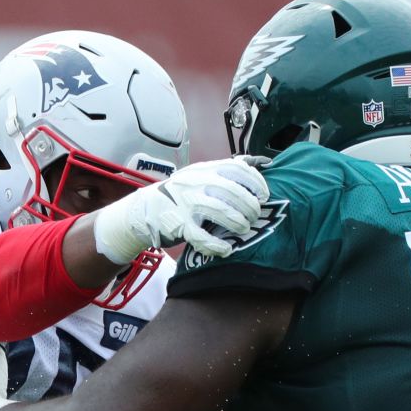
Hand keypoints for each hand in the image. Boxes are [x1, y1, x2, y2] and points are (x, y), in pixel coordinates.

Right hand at [92, 157, 268, 263]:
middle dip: (249, 205)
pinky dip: (217, 245)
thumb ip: (227, 170)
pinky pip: (202, 236)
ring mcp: (186, 204)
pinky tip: (227, 249)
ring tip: (244, 229)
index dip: (255, 181)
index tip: (264, 194)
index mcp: (204, 170)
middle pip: (231, 191)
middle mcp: (195, 183)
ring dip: (238, 222)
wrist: (145, 209)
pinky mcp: (179, 225)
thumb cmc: (181, 193)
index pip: (236, 168)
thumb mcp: (201, 173)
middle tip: (255, 216)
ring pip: (220, 211)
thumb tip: (260, 161)